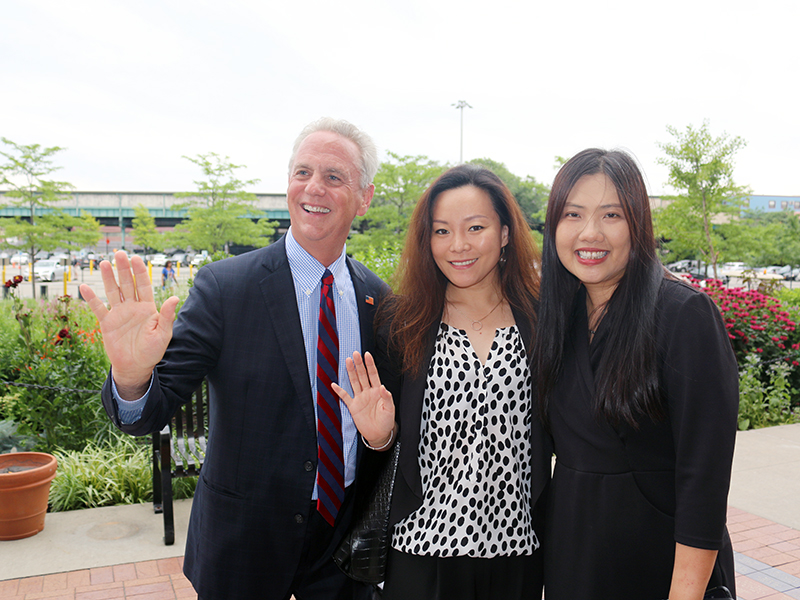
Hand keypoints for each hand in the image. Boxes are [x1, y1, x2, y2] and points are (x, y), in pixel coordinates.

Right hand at [79, 251, 179, 398]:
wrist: (136, 367)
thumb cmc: (152, 352)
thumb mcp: (163, 334)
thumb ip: (167, 316)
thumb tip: (174, 298)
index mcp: (148, 308)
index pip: (144, 285)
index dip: (140, 272)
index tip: (137, 258)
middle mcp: (133, 307)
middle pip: (127, 284)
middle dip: (124, 269)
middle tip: (120, 253)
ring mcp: (119, 314)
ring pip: (113, 291)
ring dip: (108, 278)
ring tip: (103, 263)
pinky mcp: (107, 323)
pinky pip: (98, 308)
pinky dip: (91, 298)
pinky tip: (84, 287)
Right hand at [332, 351, 395, 447]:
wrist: (379, 434)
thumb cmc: (386, 421)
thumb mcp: (390, 409)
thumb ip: (386, 397)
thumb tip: (382, 387)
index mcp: (377, 391)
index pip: (373, 374)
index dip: (370, 364)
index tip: (367, 354)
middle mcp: (368, 392)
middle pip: (362, 375)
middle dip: (359, 364)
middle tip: (355, 354)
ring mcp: (360, 398)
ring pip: (354, 382)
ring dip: (351, 372)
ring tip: (348, 361)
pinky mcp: (353, 407)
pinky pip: (345, 397)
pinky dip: (339, 391)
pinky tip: (334, 384)